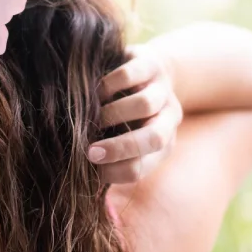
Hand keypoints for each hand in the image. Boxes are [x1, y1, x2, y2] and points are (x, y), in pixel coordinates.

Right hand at [88, 44, 182, 184]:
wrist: (154, 68)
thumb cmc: (129, 114)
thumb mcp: (126, 137)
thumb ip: (111, 160)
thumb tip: (82, 188)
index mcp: (165, 143)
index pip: (143, 166)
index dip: (115, 172)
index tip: (90, 170)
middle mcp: (169, 117)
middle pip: (154, 138)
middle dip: (120, 148)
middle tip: (90, 152)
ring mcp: (161, 89)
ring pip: (144, 105)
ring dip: (113, 115)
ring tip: (91, 118)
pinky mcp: (148, 63)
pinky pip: (130, 76)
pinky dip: (108, 86)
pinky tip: (94, 91)